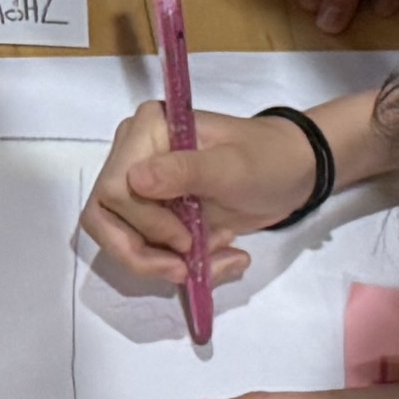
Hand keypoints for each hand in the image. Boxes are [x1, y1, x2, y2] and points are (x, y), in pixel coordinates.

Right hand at [80, 104, 322, 294]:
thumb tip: (133, 181)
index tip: (185, 239)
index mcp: (147, 130)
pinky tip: (219, 259)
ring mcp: (141, 188)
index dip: (144, 222)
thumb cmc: (267, 159)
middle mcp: (133, 156)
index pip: (114, 188)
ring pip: (121, 241)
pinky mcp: (155, 215)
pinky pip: (145, 250)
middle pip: (105, 220)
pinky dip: (177, 265)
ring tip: (214, 261)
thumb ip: (184, 171)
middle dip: (144, 253)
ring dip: (163, 264)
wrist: (293, 173)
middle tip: (187, 267)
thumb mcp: (232, 166)